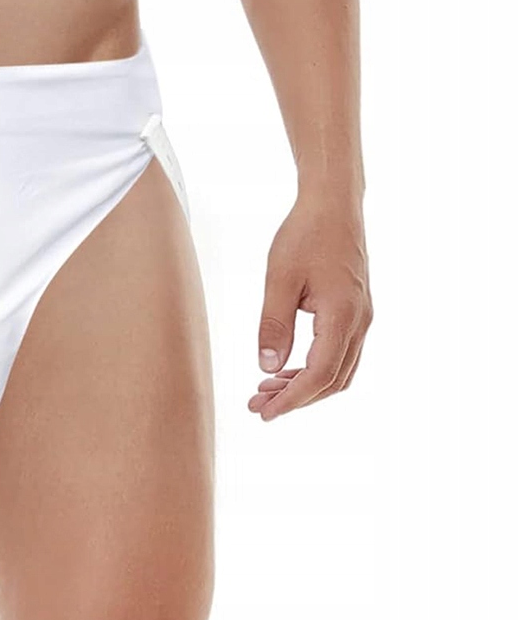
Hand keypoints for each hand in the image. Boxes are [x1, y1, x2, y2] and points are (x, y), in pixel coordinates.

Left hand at [249, 192, 371, 420]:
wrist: (333, 206)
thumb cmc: (305, 235)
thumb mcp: (279, 279)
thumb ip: (274, 324)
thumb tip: (267, 367)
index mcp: (342, 316)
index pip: (319, 374)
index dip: (292, 399)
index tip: (266, 413)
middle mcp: (359, 322)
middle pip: (333, 380)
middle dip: (296, 398)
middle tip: (258, 406)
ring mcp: (361, 318)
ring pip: (338, 369)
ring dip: (305, 385)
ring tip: (267, 390)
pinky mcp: (355, 311)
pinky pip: (339, 352)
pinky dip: (314, 368)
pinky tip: (286, 368)